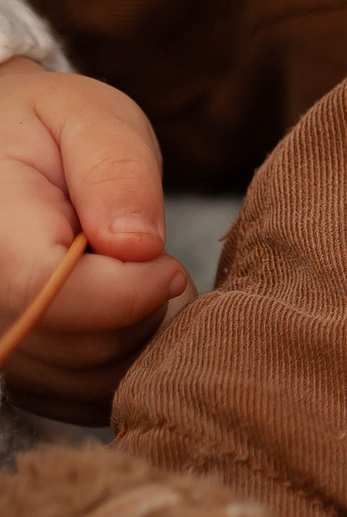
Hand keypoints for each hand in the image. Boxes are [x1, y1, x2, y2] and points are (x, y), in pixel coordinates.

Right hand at [0, 57, 190, 423]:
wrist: (8, 145)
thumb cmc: (52, 127)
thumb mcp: (91, 118)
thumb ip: (116, 170)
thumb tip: (136, 245)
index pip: (51, 294)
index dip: (130, 289)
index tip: (161, 259)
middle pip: (82, 346)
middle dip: (144, 308)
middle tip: (147, 258)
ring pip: (92, 380)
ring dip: (141, 337)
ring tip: (131, 278)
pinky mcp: (17, 370)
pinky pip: (87, 399)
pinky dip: (124, 364)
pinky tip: (120, 312)